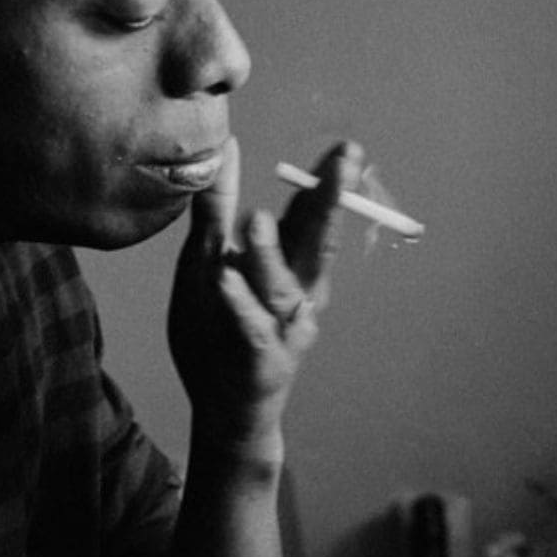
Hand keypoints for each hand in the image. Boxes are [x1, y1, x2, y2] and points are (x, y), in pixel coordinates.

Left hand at [167, 137, 361, 452]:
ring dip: (269, 253)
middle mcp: (298, 294)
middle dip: (331, 204)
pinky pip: (250, 328)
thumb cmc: (220, 329)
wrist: (224, 409)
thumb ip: (219, 208)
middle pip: (317, 243)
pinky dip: (241, 306)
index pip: (312, 217)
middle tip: (345, 166)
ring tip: (256, 218)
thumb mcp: (209, 260)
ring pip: (280, 285)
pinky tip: (225, 281)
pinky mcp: (261, 360)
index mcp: (290, 267)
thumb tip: (227, 147)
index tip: (348, 150)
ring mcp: (282, 328)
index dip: (330, 184)